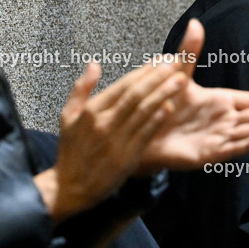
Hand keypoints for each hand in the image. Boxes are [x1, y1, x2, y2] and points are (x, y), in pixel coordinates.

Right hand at [39, 58, 188, 221]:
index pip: (123, 85)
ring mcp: (115, 140)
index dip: (144, 71)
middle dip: (158, 77)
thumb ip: (81, 88)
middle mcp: (103, 123)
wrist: (70, 187)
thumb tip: (94, 63)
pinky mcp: (126, 157)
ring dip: (164, 94)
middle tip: (175, 63)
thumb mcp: (67, 117)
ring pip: (144, 111)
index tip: (160, 60)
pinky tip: (170, 107)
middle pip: (135, 94)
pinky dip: (158, 119)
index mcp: (91, 111)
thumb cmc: (71, 150)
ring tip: (180, 80)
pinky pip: (145, 134)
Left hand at [136, 19, 248, 173]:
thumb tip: (196, 22)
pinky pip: (230, 149)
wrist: (139, 129)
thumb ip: (190, 51)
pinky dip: (247, 145)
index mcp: (221, 101)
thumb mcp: (177, 73)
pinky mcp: (207, 153)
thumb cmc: (160, 102)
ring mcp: (217, 137)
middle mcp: (223, 120)